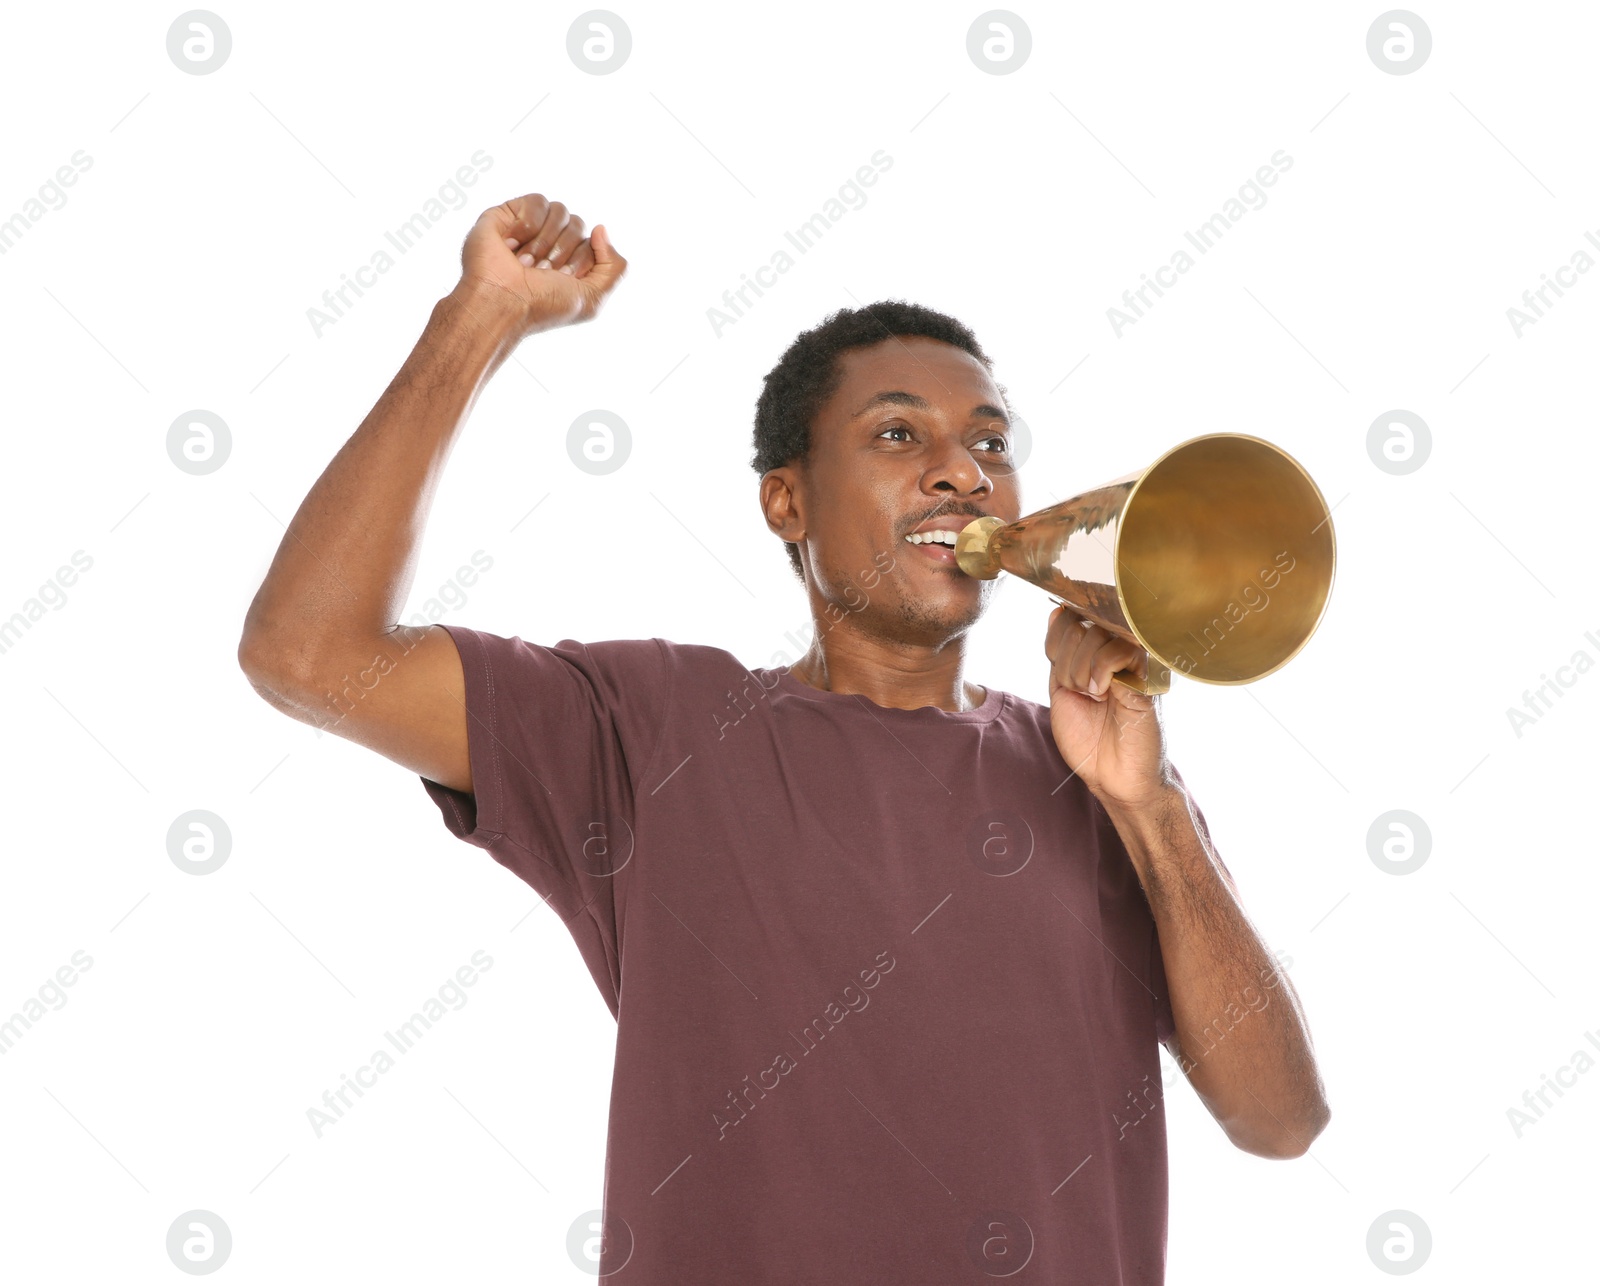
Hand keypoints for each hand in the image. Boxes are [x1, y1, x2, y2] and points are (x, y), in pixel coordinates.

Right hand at [453, 192, 627, 336]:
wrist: (501, 303)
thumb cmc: (543, 306)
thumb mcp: (594, 298)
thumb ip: (616, 267)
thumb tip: (600, 229)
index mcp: (570, 262)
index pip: (593, 243)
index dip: (581, 261)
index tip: (562, 280)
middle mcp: (550, 244)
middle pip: (578, 223)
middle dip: (562, 251)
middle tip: (541, 273)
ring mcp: (529, 228)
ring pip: (560, 210)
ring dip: (544, 242)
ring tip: (525, 264)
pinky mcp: (508, 214)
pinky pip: (537, 201)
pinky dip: (527, 226)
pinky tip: (511, 245)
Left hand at [1044, 604, 1168, 810]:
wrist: (1112, 777)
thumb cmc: (1089, 740)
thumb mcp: (1062, 691)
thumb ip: (1059, 654)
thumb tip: (1057, 611)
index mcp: (1098, 652)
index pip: (1068, 618)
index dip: (1055, 642)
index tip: (1063, 676)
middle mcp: (1119, 651)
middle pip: (1078, 625)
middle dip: (1065, 662)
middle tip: (1080, 691)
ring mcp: (1135, 661)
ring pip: (1095, 636)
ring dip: (1080, 671)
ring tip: (1092, 696)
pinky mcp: (1147, 675)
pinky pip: (1118, 652)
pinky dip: (1100, 671)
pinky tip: (1103, 693)